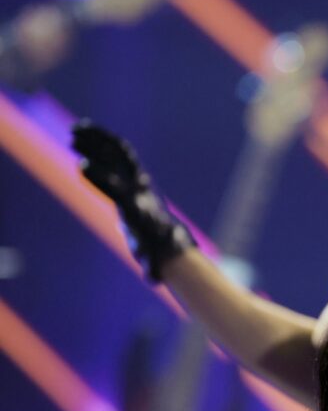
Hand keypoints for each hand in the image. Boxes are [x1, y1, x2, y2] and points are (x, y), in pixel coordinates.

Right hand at [72, 120, 193, 280]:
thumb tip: (154, 280)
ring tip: (75, 130)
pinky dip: (102, 144)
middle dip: (98, 148)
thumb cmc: (155, 254)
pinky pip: (118, 156)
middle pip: (119, 162)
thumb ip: (151, 269)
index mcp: (138, 208)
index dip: (100, 178)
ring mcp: (138, 181)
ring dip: (98, 140)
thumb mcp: (150, 262)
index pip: (118, 189)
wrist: (170, 241)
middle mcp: (139, 189)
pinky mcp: (133, 178)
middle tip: (74, 135)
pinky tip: (83, 136)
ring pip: (118, 154)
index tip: (80, 166)